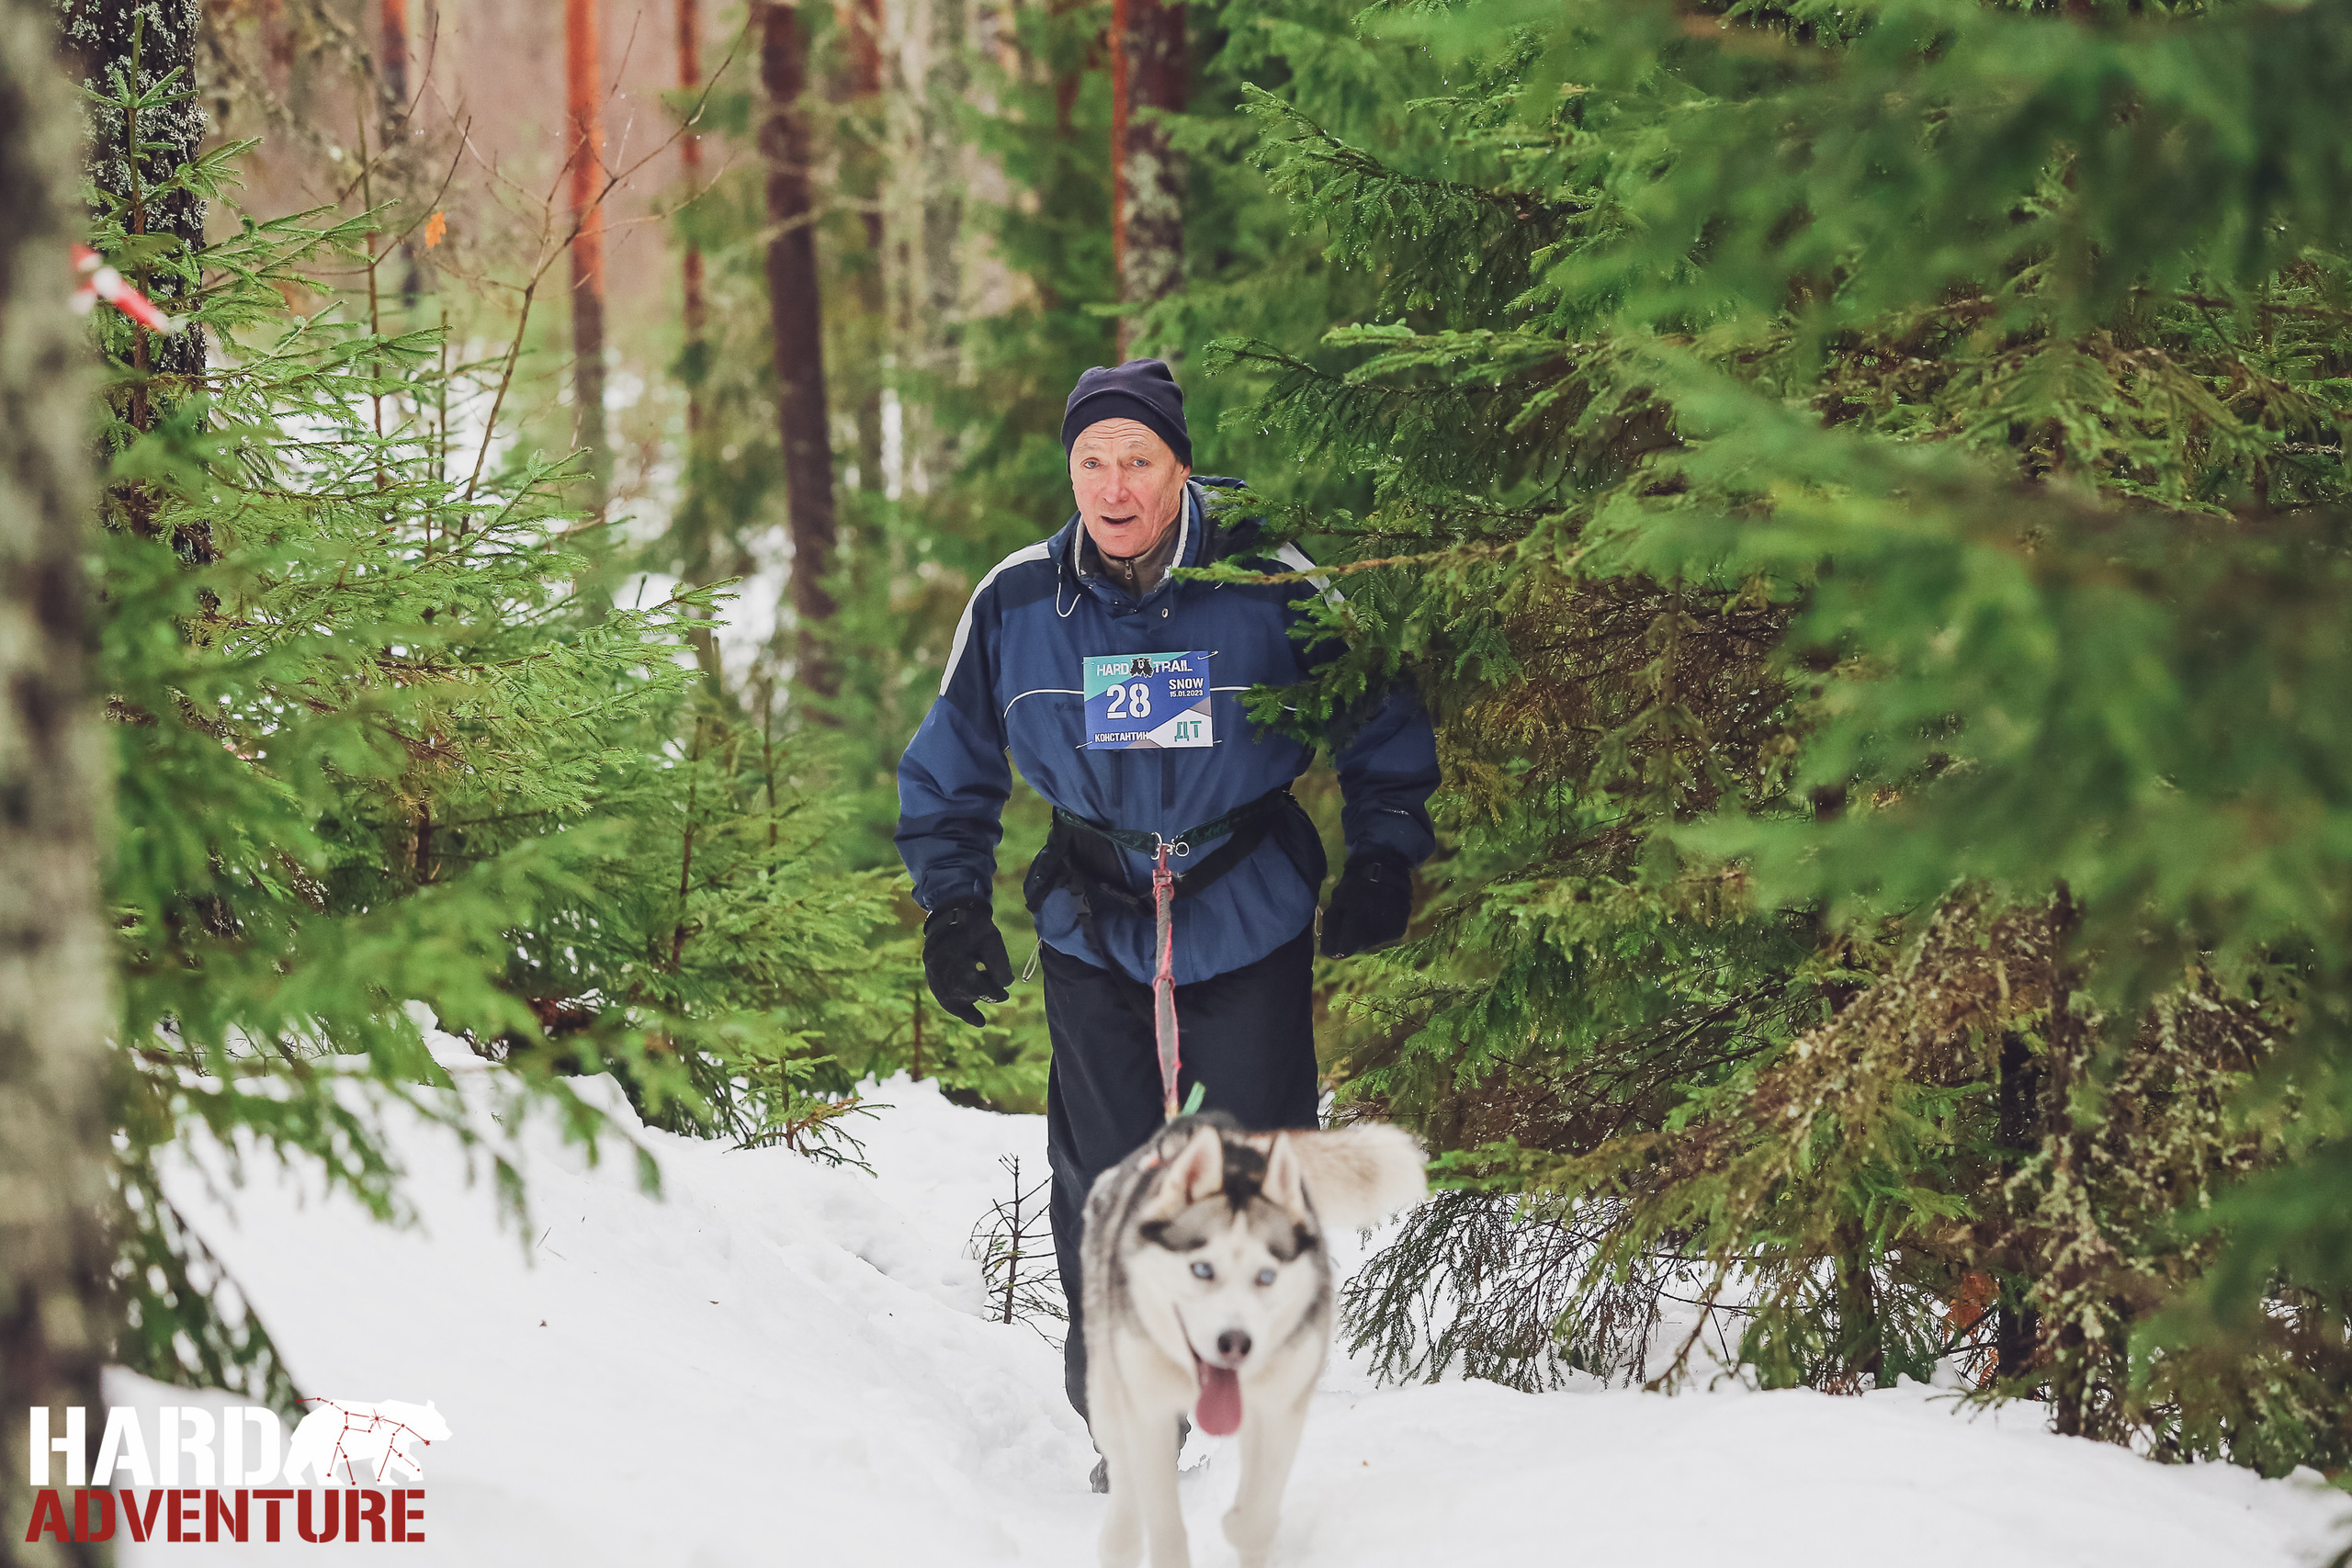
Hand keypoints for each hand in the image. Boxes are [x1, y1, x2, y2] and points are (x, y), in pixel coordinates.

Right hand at [923, 898, 1012, 1026]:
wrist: (950, 916)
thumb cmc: (974, 927)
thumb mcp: (991, 939)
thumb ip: (998, 962)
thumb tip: (1005, 985)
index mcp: (952, 954)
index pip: (973, 983)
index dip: (991, 991)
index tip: (1004, 994)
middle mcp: (938, 966)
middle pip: (961, 992)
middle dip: (982, 995)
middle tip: (1000, 995)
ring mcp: (932, 974)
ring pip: (950, 998)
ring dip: (968, 1004)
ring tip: (980, 1013)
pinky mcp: (932, 979)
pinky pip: (945, 998)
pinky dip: (960, 1009)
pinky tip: (979, 1020)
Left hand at [1319, 850, 1413, 958]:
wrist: (1389, 868)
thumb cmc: (1356, 884)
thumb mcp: (1338, 899)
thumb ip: (1331, 925)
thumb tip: (1328, 951)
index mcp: (1358, 924)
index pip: (1342, 950)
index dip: (1334, 945)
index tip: (1333, 936)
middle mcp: (1376, 933)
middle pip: (1356, 946)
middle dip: (1350, 936)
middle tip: (1352, 916)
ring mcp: (1390, 933)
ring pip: (1370, 941)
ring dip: (1365, 931)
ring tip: (1367, 911)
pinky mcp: (1399, 930)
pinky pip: (1383, 935)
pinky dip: (1379, 927)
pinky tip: (1380, 912)